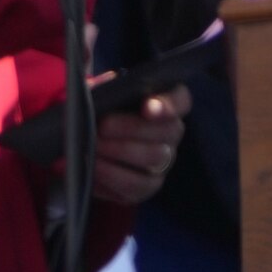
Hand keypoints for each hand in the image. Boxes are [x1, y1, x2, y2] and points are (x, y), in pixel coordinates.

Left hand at [93, 90, 186, 205]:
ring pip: (155, 159)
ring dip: (121, 152)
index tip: (148, 107)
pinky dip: (112, 177)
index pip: (180, 100)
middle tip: (103, 127)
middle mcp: (172, 133)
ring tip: (95, 147)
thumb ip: (106, 87)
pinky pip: (137, 186)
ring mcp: (163, 162)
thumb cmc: (101, 112)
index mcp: (166, 103)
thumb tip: (100, 85)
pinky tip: (93, 167)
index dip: (168, 104)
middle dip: (132, 129)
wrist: (90, 142)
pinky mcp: (147, 186)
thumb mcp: (103, 93)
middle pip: (167, 131)